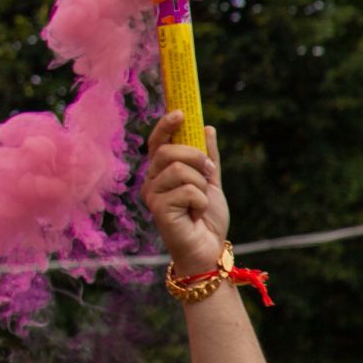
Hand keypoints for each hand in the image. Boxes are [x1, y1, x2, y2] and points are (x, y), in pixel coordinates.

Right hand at [142, 112, 228, 276]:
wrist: (208, 249)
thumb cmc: (206, 219)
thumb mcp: (211, 182)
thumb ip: (207, 157)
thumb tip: (207, 128)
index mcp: (161, 173)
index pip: (157, 143)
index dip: (166, 126)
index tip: (181, 113)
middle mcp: (151, 182)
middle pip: (167, 152)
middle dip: (195, 157)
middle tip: (209, 171)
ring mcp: (153, 195)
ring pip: (178, 169)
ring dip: (199, 184)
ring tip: (201, 201)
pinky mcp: (158, 209)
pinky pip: (186, 190)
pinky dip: (200, 200)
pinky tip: (196, 214)